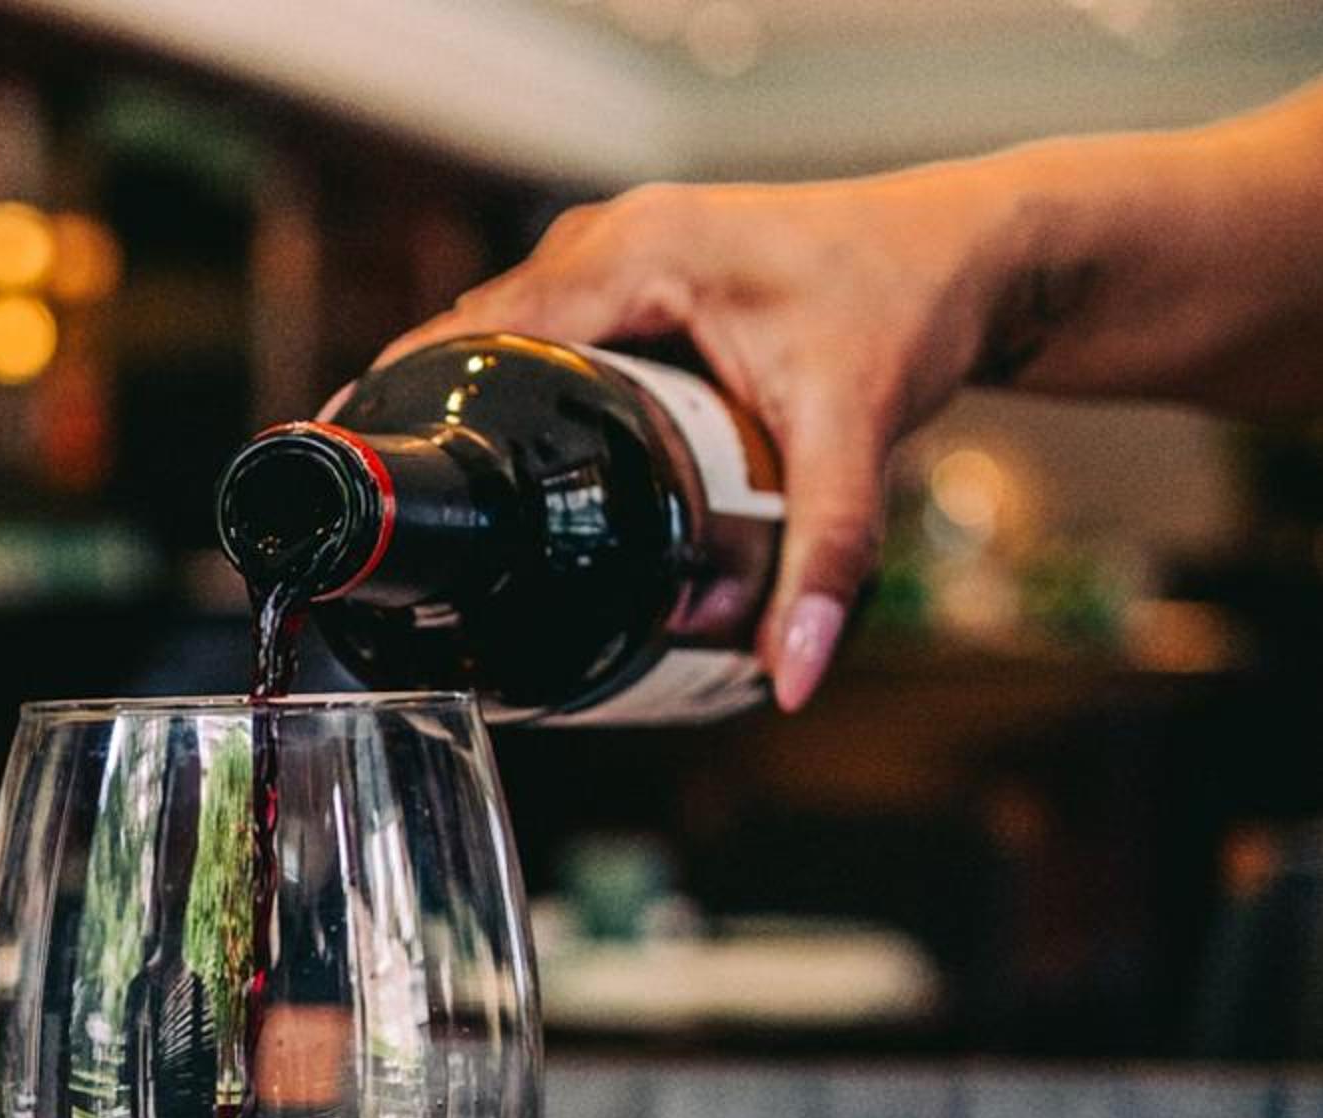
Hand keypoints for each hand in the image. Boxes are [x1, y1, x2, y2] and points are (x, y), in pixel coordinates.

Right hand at [374, 169, 1019, 709]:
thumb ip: (825, 556)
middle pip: (472, 336)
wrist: (974, 253)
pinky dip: (517, 385)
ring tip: (441, 511)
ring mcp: (616, 248)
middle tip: (404, 533)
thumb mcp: (859, 437)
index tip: (349, 467)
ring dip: (474, 407)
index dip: (403, 398)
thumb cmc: (914, 308)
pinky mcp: (633, 271)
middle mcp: (610, 240)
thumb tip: (789, 672)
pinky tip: (507, 456)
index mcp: (634, 258)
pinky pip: (542, 327)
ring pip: (502, 332)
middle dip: (432, 423)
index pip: (475, 329)